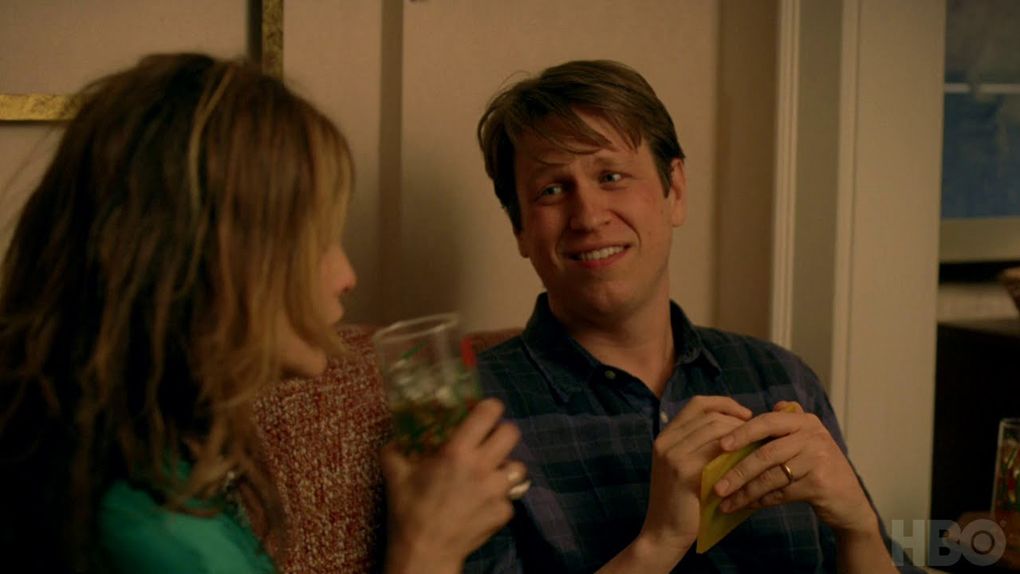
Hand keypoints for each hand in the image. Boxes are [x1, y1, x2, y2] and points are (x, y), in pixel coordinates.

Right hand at [381, 398, 525, 573]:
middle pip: (512, 433)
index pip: (489, 413)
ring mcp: (496, 491)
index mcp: (457, 452)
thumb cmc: (409, 512)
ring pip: (518, 466)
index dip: (489, 408)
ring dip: (505, 467)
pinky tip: (482, 504)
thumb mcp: (396, 476)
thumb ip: (394, 451)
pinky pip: (509, 497)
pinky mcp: (504, 512)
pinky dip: (498, 499)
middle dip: (502, 433)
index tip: (485, 411)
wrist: (425, 552)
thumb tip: (393, 439)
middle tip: (489, 440)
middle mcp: (482, 467)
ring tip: (489, 474)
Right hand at [636, 396, 751, 563]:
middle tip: (758, 434)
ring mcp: (674, 456)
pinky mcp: (685, 473)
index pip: (697, 404)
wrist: (664, 532)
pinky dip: (736, 454)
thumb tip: (736, 425)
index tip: (745, 414)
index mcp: (665, 436)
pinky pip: (717, 454)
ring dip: (741, 436)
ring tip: (756, 446)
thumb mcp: (682, 465)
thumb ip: (698, 445)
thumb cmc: (681, 500)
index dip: (724, 404)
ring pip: (715, 431)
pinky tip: (748, 462)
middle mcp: (666, 441)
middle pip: (709, 416)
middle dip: (738, 421)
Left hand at [712, 401, 876, 535]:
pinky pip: (780, 493)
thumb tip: (755, 412)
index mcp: (804, 422)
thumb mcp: (805, 441)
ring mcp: (818, 459)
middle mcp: (813, 436)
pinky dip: (760, 501)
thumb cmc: (818, 468)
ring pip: (771, 476)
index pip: (768, 422)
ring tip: (725, 501)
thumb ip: (784, 426)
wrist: (849, 501)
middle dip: (738, 470)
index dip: (742, 432)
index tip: (721, 445)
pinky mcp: (820, 484)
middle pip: (766, 453)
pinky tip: (746, 506)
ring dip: (745, 491)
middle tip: (716, 484)